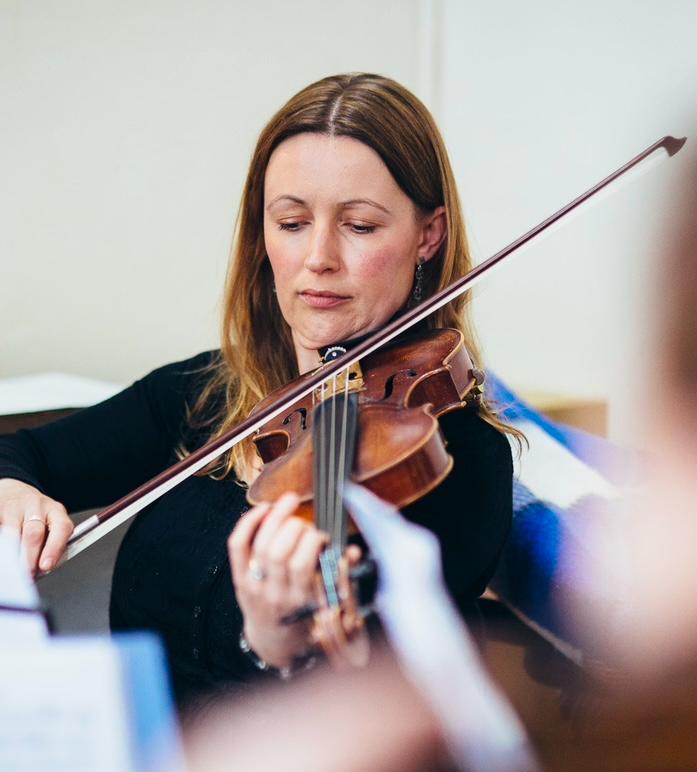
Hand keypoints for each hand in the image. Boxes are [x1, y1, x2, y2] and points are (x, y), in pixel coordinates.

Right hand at [0, 478, 72, 575]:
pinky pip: (0, 529)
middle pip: (34, 533)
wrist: (14, 492)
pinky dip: (1, 544)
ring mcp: (15, 506)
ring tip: (11, 568)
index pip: (62, 528)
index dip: (54, 549)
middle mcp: (37, 505)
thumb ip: (49, 544)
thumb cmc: (35, 515)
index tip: (46, 566)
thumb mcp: (49, 524)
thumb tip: (42, 570)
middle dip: (29, 558)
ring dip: (12, 554)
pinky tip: (4, 554)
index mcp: (56, 511)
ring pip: (12, 533)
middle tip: (25, 575)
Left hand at [228, 492, 328, 667]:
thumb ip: (342, 575)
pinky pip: (238, 544)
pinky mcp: (238, 578)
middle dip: (295, 528)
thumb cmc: (306, 616)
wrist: (275, 639)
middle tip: (305, 526)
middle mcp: (274, 594)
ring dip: (276, 517)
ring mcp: (254, 586)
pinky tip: (264, 508)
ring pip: (260, 544)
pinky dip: (248, 522)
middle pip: (278, 552)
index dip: (312, 541)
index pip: (301, 564)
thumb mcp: (327, 603)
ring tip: (289, 503)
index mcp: (299, 601)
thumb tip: (354, 551)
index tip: (322, 537)